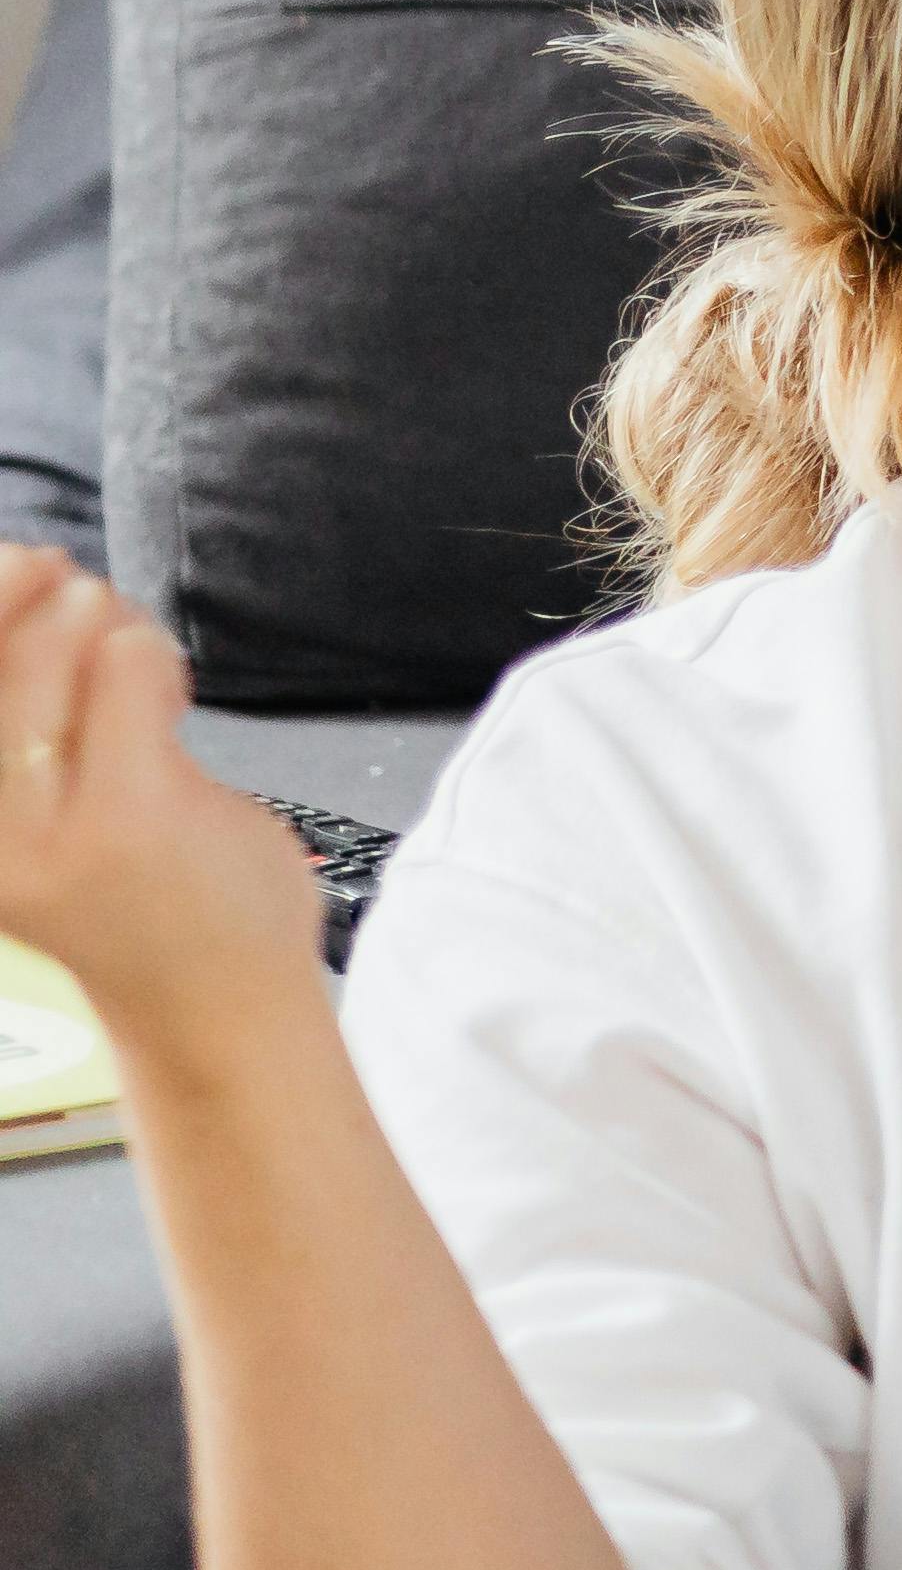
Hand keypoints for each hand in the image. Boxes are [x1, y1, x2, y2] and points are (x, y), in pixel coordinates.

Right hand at [0, 547, 320, 1024]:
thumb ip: (31, 725)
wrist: (213, 1008)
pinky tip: (164, 681)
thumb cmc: (137, 900)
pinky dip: (148, 654)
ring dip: (101, 621)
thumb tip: (30, 573)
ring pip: (53, 653)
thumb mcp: (47, 820)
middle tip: (82, 592)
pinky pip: (125, 671)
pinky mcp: (127, 813)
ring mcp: (47, 828)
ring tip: (129, 641)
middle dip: (34, 593)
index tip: (15, 562)